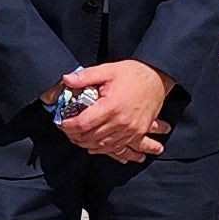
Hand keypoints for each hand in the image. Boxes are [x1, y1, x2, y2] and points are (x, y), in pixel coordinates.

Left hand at [51, 60, 170, 162]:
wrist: (158, 79)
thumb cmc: (134, 74)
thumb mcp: (108, 70)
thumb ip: (86, 76)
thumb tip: (67, 79)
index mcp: (111, 106)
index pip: (83, 123)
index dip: (68, 126)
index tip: (60, 123)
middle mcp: (120, 122)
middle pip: (90, 137)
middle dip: (74, 136)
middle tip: (66, 131)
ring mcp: (130, 130)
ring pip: (102, 145)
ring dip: (87, 144)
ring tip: (77, 138)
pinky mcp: (138, 133)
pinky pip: (119, 148)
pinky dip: (104, 150)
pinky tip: (94, 147)